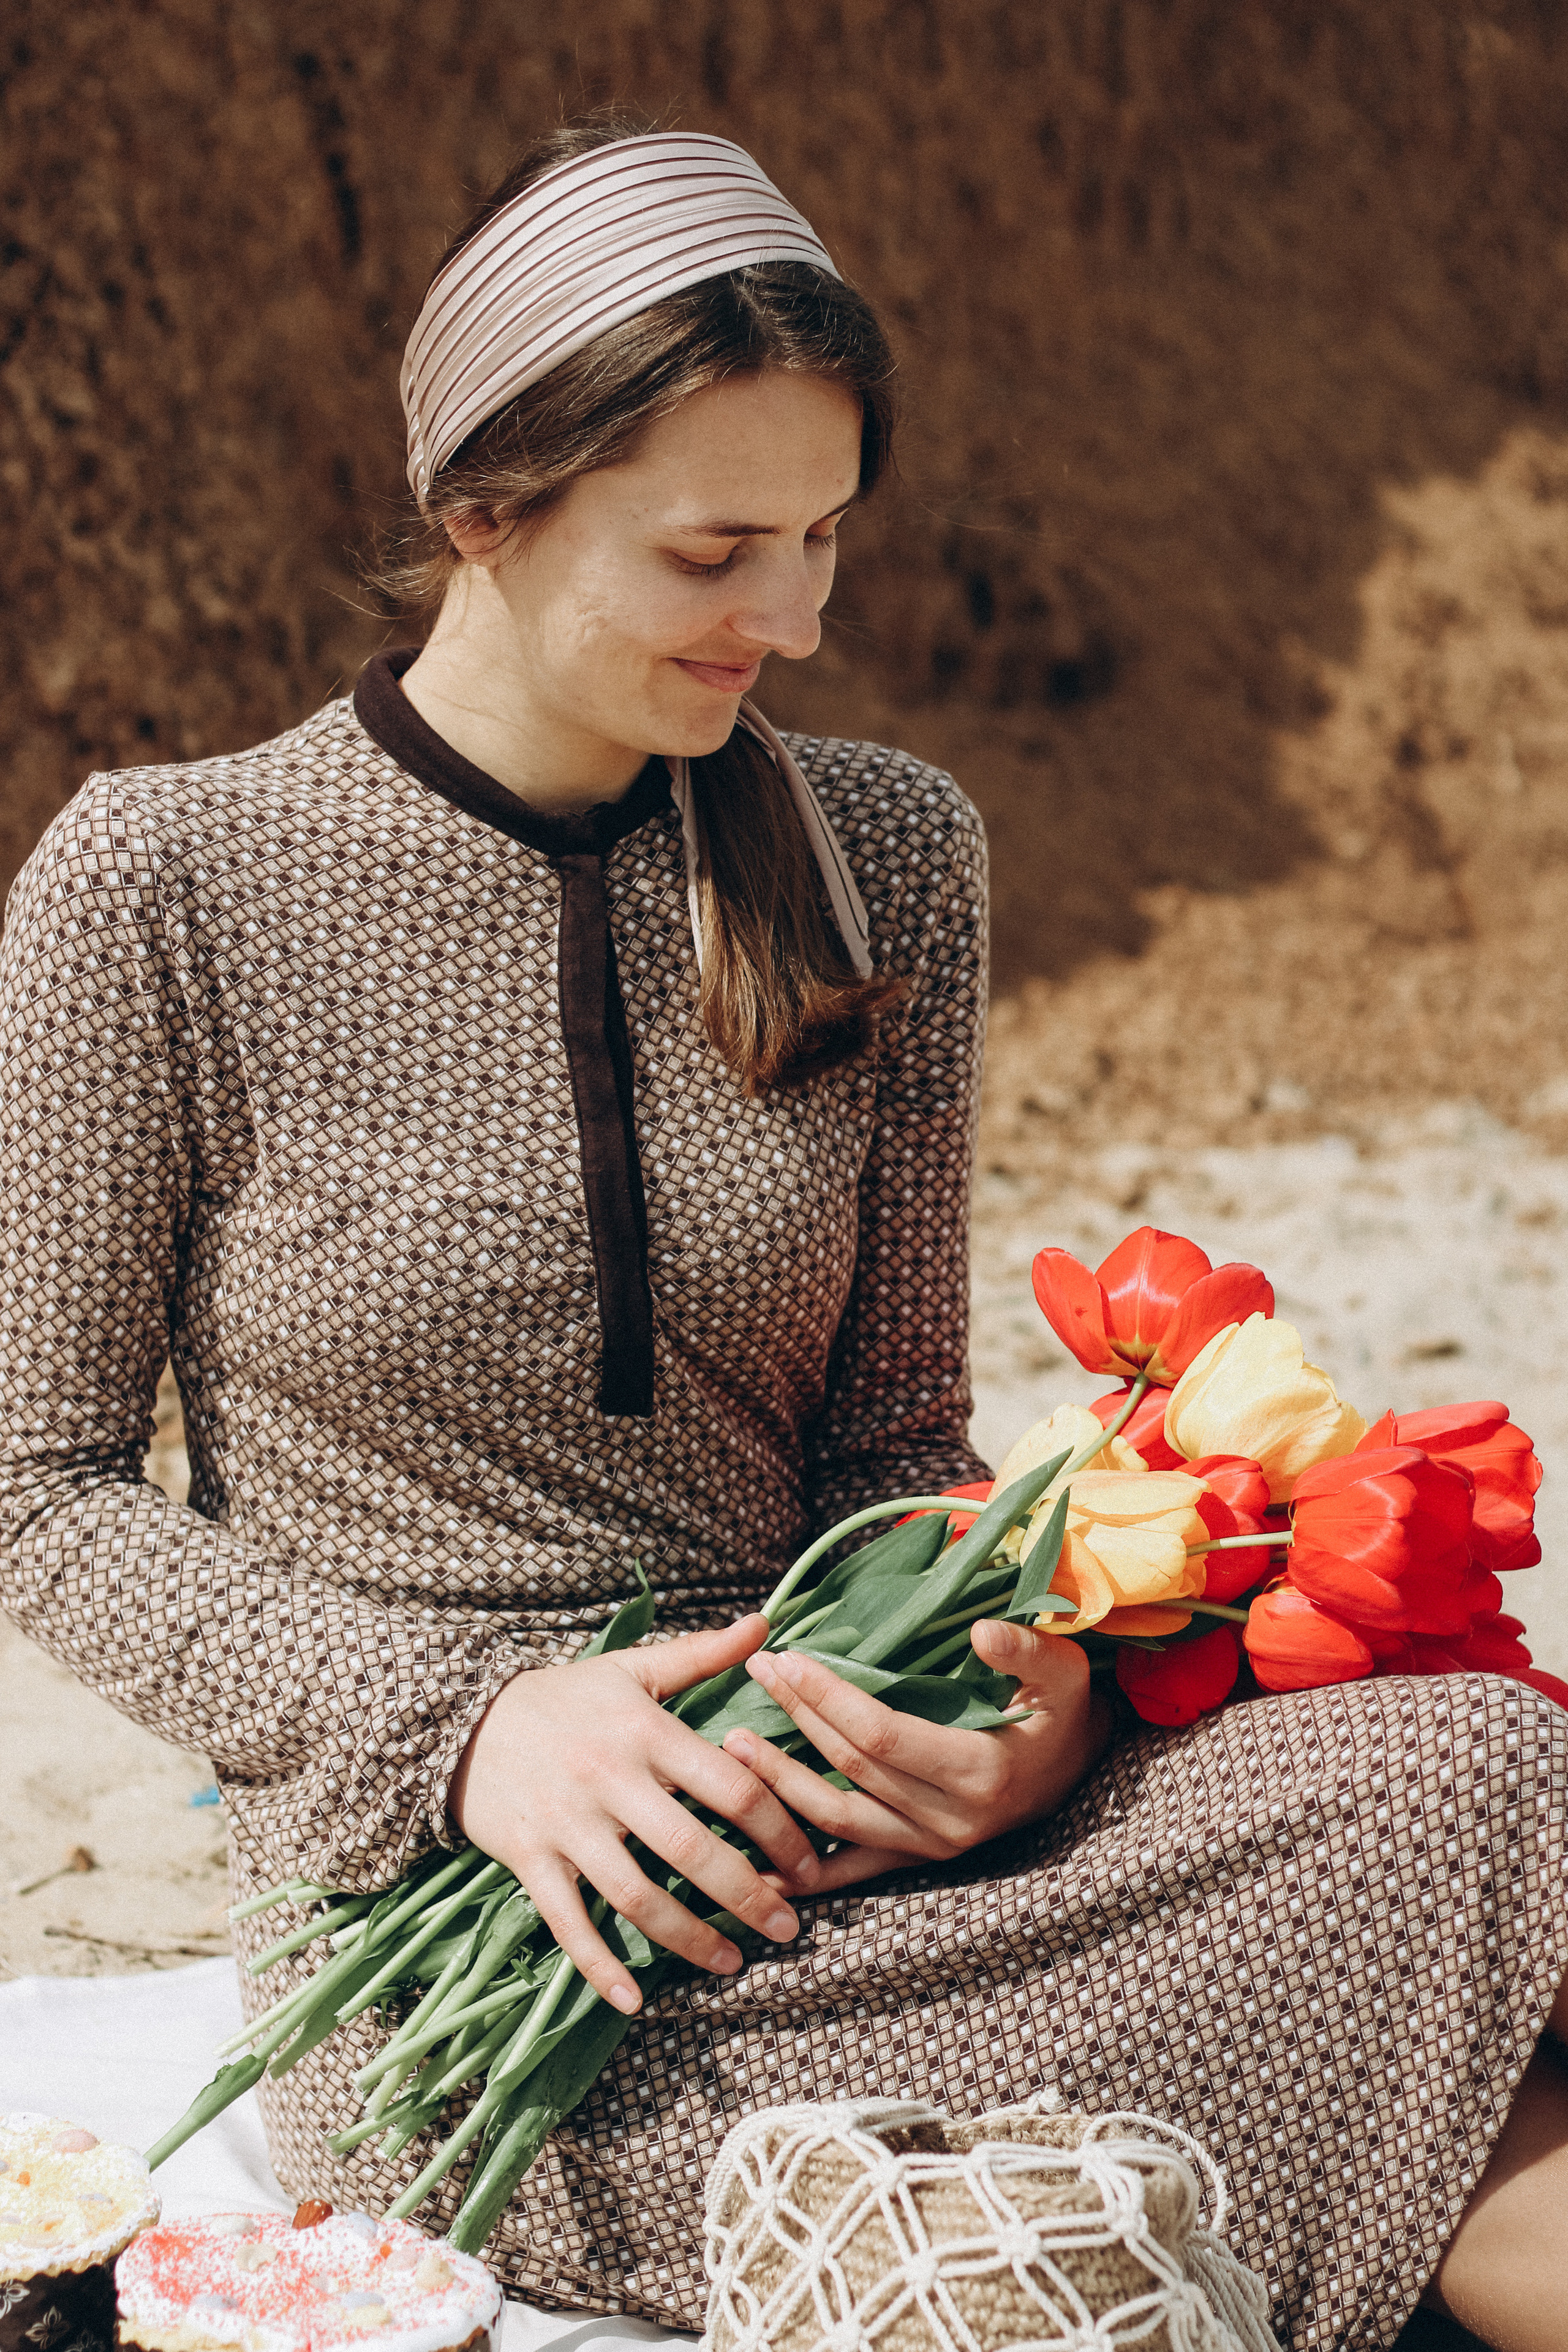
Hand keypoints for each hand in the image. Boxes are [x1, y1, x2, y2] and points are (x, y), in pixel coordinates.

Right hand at [448, 1615, 821, 2014]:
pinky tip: (633, 2000)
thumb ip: (702, 1654)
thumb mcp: (630, 1669)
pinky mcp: (527, 1859)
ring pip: (635, 1895)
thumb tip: (766, 1624)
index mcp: (644, 1730)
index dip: (779, 1827)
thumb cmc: (562, 1696)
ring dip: (687, 1938)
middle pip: (690, 1849)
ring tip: (733, 1964)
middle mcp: (608, 1778)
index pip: (729, 1784)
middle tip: (791, 1928)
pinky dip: (598, 1965)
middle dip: (747, 1895)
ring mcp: (566, 1823)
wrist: (459, 1718)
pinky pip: (567, 1922)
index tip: (811, 1863)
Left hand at [724, 1620, 1108, 1894]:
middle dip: (798, 1717)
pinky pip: (853, 1868)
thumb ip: (1025, 1651)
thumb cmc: (1062, 1710)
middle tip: (755, 1673)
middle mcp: (951, 1819)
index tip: (788, 1659)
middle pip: (851, 1767)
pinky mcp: (919, 1858)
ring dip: (782, 1784)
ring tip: (733, 1745)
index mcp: (980, 1770)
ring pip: (839, 1819)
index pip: (881, 1733)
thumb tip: (982, 1631)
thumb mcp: (1063, 1672)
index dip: (830, 1699)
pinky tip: (757, 1866)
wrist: (1077, 1768)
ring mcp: (932, 1846)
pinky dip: (804, 1872)